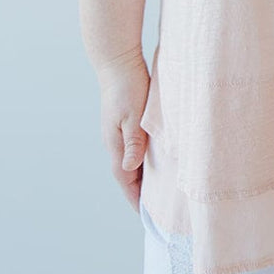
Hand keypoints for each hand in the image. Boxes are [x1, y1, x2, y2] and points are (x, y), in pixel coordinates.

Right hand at [95, 49, 150, 211]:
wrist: (117, 60)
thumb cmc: (127, 85)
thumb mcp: (132, 114)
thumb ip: (133, 141)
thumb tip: (130, 168)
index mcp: (115, 142)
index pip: (124, 178)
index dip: (135, 196)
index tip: (146, 214)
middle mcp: (114, 140)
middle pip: (127, 172)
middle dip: (140, 189)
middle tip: (156, 205)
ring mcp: (117, 130)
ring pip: (131, 159)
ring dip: (142, 173)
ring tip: (158, 185)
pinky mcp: (124, 120)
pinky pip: (134, 145)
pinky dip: (144, 156)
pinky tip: (156, 155)